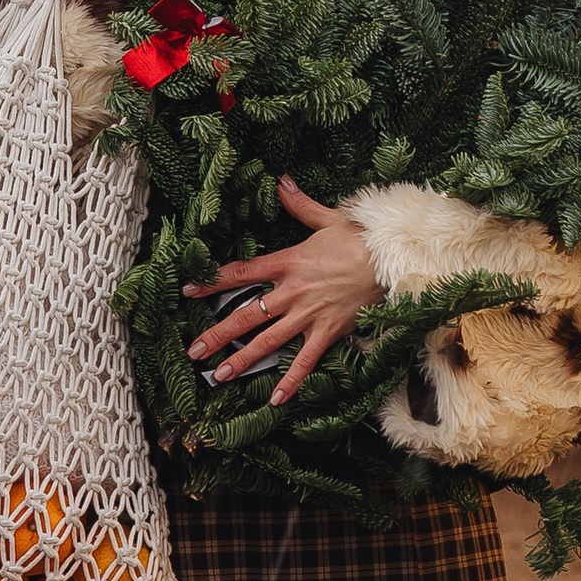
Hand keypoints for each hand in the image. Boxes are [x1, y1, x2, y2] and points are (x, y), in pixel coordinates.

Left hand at [183, 177, 379, 404]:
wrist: (392, 260)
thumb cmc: (361, 240)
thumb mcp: (328, 218)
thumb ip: (300, 204)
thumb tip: (281, 181)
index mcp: (288, 262)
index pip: (241, 273)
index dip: (212, 282)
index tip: (188, 291)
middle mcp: (292, 292)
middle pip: (246, 315)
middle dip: (217, 334)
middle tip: (193, 350)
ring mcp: (308, 315)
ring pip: (267, 341)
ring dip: (242, 360)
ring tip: (218, 376)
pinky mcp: (328, 332)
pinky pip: (305, 361)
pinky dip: (290, 381)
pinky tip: (275, 399)